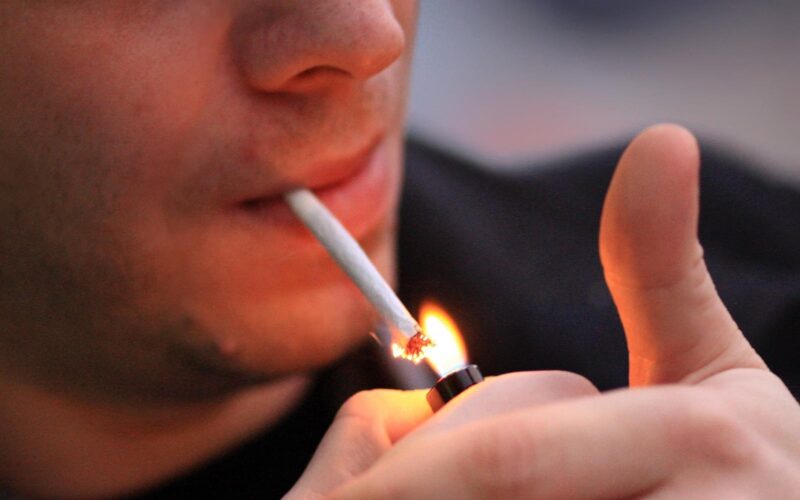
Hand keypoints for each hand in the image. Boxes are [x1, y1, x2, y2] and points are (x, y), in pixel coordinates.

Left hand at [292, 125, 799, 497]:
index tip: (334, 488)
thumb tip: (660, 142)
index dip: (405, 473)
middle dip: (408, 493)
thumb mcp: (708, 364)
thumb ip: (661, 270)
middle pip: (487, 495)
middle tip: (355, 497)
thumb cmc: (742, 464)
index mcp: (696, 439)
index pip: (507, 456)